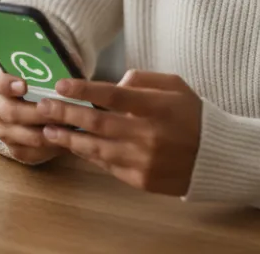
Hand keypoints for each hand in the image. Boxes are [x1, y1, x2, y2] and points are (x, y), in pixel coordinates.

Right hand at [0, 69, 63, 164]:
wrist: (51, 110)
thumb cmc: (50, 85)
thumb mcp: (53, 70)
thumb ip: (56, 66)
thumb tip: (70, 62)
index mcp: (0, 84)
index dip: (4, 84)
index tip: (24, 85)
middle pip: (7, 111)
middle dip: (33, 112)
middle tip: (54, 110)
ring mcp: (4, 130)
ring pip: (18, 134)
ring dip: (42, 131)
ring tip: (64, 127)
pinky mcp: (15, 148)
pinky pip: (27, 152)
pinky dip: (45, 148)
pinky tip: (63, 141)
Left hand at [36, 70, 201, 195]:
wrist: (216, 156)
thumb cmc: (193, 115)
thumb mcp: (174, 85)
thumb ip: (141, 80)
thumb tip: (111, 84)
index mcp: (156, 107)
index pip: (112, 95)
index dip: (83, 90)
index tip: (61, 85)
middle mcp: (147, 134)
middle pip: (97, 122)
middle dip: (65, 113)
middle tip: (43, 106)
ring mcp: (143, 160)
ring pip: (96, 147)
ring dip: (69, 138)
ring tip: (48, 129)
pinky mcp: (140, 179)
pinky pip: (107, 165)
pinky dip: (88, 154)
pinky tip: (74, 145)